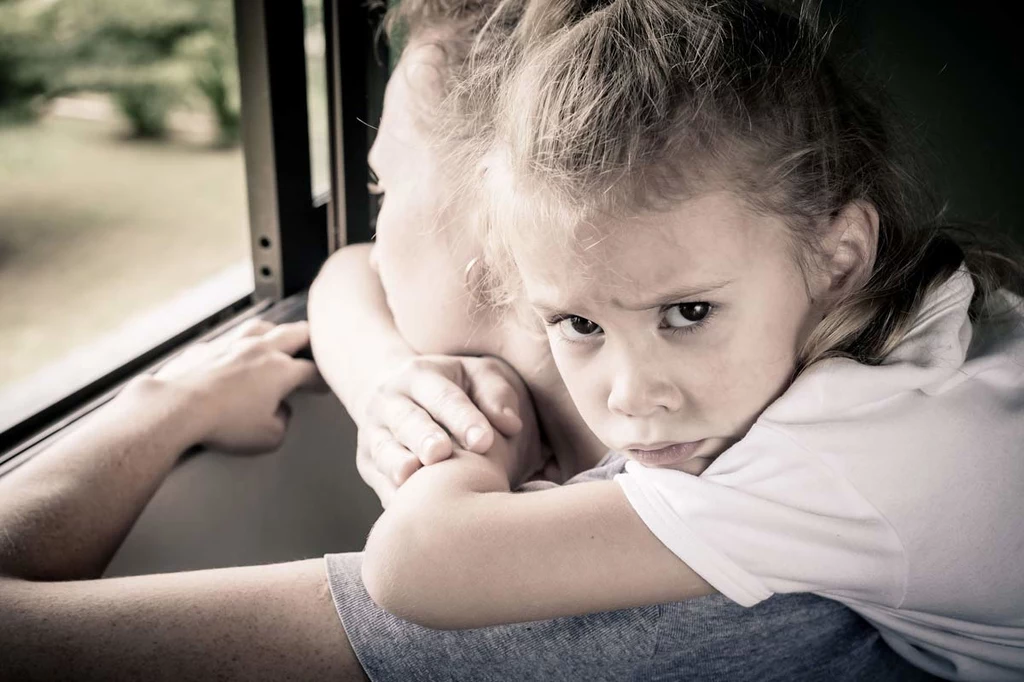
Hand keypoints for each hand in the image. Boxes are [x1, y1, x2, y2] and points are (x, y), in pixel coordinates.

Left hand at [151, 319, 322, 453]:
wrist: (178, 409)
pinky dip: (238, 345)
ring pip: (261, 327)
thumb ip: (282, 422)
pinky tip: (234, 354)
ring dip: (275, 331)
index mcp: (281, 370)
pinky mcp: (207, 349)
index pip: (312, 370)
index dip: (322, 379)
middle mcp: (260, 350)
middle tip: (316, 345)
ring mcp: (232, 346)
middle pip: (295, 333)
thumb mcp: (268, 437)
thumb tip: (279, 413)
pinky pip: (229, 341)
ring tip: (278, 338)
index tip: (323, 386)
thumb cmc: (224, 423)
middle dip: (310, 340)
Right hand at [357, 355, 530, 505]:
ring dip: (397, 465)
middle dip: (423, 437)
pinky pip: (377, 481)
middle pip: (407, 420)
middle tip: (440, 454)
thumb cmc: (454, 388)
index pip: (443, 396)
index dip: (463, 418)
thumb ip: (496, 393)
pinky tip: (406, 507)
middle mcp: (390, 401)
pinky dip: (390, 494)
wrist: (397, 395)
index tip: (485, 441)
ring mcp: (374, 433)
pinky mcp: (368, 463)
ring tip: (412, 477)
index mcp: (420, 375)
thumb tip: (511, 425)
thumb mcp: (478, 375)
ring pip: (384, 450)